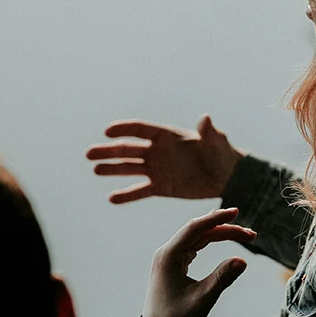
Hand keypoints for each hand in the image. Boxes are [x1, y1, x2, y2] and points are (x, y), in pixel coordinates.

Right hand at [86, 115, 243, 203]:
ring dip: (112, 169)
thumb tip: (206, 118)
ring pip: (130, 169)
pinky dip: (127, 195)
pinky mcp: (161, 187)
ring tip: (95, 170)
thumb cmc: (222, 154)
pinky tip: (112, 198)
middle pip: (128, 149)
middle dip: (109, 151)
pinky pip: (140, 191)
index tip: (108, 132)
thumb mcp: (216, 142)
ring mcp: (157, 169)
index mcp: (168, 136)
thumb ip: (208, 132)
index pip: (141, 129)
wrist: (226, 177)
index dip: (124, 129)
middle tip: (89, 153)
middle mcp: (158, 151)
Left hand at [141, 207, 255, 316]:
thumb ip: (222, 279)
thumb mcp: (202, 300)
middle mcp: (167, 253)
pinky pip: (196, 246)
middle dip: (225, 229)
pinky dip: (212, 241)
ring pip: (199, 238)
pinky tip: (224, 237)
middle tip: (251, 235)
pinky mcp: (175, 266)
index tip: (236, 212)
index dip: (216, 218)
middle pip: (199, 231)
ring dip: (221, 235)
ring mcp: (170, 259)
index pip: (194, 228)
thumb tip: (243, 260)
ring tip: (246, 237)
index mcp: (167, 256)